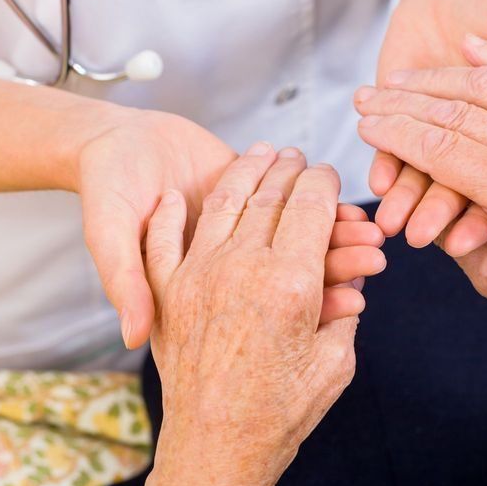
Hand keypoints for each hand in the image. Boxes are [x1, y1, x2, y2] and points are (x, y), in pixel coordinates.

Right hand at [76, 110, 384, 349]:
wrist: (113, 147)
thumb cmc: (107, 194)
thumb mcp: (108, 239)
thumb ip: (127, 283)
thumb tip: (133, 338)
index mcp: (206, 281)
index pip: (270, 291)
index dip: (313, 289)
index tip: (355, 290)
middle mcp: (232, 266)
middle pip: (292, 271)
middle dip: (337, 264)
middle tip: (379, 258)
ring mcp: (246, 239)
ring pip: (300, 245)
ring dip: (337, 238)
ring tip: (372, 235)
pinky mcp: (257, 209)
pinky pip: (296, 219)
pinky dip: (325, 215)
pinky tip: (352, 215)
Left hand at [143, 150, 382, 485]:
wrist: (217, 448)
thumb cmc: (283, 413)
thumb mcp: (334, 363)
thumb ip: (343, 313)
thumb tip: (350, 281)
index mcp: (292, 282)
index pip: (312, 206)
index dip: (325, 183)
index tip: (330, 174)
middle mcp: (244, 268)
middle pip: (270, 195)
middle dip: (289, 168)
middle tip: (297, 154)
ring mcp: (199, 275)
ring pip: (224, 202)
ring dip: (244, 171)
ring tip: (258, 153)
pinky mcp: (168, 292)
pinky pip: (164, 238)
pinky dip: (170, 213)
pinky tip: (177, 194)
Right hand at [357, 35, 486, 336]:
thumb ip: (455, 234)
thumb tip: (420, 198)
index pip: (444, 152)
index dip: (397, 135)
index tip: (365, 127)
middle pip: (460, 114)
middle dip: (404, 104)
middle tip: (364, 98)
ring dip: (438, 80)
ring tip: (397, 80)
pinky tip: (469, 46)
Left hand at [372, 0, 486, 252]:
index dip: (481, 210)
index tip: (463, 240)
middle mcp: (483, 144)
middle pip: (461, 181)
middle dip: (437, 208)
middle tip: (414, 236)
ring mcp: (443, 139)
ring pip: (426, 174)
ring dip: (407, 197)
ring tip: (390, 223)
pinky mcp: (405, 128)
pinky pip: (396, 154)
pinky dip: (387, 166)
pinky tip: (376, 182)